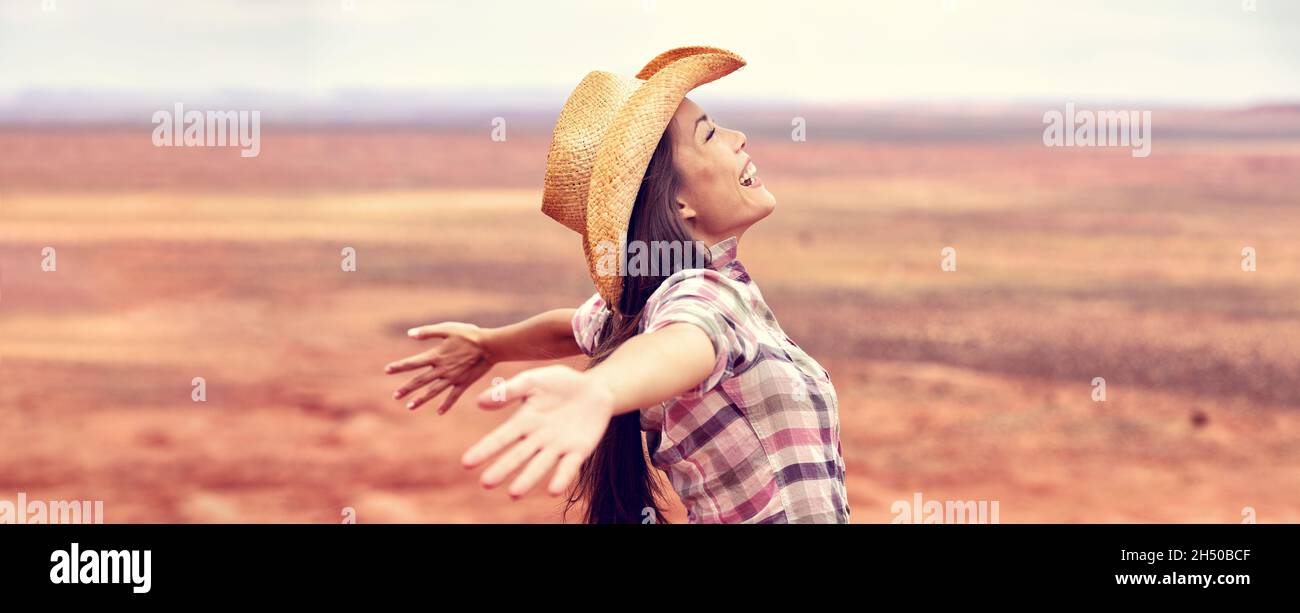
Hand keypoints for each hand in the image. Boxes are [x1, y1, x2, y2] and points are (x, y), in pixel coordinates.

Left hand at [385, 322, 493, 413]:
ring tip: (409, 407)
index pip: (413, 363)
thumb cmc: (469, 335)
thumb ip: (428, 332)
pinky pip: (453, 397)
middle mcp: (442, 370)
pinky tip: (439, 412)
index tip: (387, 370)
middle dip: (406, 388)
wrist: (490, 346)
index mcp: (436, 356)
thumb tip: (409, 334)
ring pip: (433, 392)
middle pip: (420, 381)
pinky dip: (446, 404)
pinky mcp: (463, 383)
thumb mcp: (447, 328)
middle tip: (395, 396)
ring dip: (421, 399)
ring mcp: (453, 379)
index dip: (399, 367)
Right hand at [462, 365, 614, 498]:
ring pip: (540, 465)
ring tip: (514, 494)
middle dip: (502, 469)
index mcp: (524, 421)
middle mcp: (537, 438)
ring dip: (527, 479)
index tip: (467, 462)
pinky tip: (553, 490)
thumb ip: (510, 390)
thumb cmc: (560, 383)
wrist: (595, 388)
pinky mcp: (578, 451)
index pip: (501, 438)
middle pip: (517, 456)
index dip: (485, 450)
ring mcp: (557, 446)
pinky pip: (569, 466)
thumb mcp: (534, 380)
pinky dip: (561, 477)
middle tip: (486, 483)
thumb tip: (479, 402)